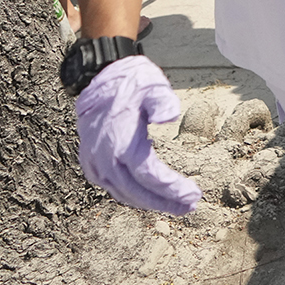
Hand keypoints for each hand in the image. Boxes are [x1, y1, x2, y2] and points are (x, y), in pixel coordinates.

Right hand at [74, 57, 202, 215]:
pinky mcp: (91, 163)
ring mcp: (94, 163)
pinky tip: (151, 197)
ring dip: (150, 203)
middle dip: (164, 202)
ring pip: (124, 193)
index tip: (194, 195)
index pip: (149, 175)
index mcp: (120, 141)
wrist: (98, 78)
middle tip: (190, 207)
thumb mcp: (152, 86)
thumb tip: (170, 117)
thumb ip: (163, 101)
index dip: (171, 189)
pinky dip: (133, 196)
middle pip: (137, 191)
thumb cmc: (131, 82)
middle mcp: (103, 157)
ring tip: (177, 206)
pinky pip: (113, 188)